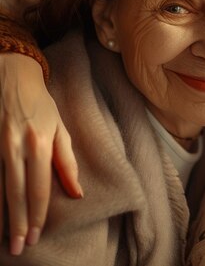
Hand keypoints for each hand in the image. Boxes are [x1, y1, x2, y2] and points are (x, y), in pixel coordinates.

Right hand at [0, 53, 81, 254]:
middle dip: (19, 222)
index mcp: (39, 143)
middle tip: (20, 247)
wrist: (12, 76)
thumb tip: (77, 193)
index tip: (38, 235)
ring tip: (7, 239)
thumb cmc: (41, 105)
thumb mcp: (60, 129)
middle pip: (16, 193)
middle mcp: (16, 146)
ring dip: (2, 215)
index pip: (39, 187)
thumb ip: (67, 162)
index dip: (38, 213)